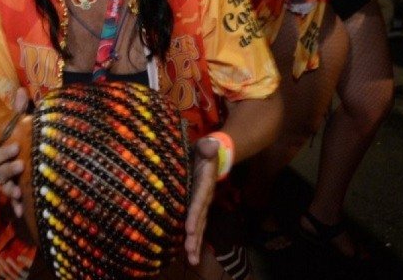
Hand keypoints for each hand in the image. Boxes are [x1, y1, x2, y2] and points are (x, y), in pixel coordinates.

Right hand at [0, 88, 29, 217]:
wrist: (7, 148)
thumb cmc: (11, 135)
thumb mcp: (15, 123)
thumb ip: (18, 110)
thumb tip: (22, 91)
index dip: (3, 152)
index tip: (16, 147)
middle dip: (8, 169)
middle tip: (21, 164)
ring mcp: (5, 179)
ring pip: (3, 186)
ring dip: (10, 190)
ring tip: (19, 191)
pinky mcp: (13, 189)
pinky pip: (12, 199)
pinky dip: (16, 206)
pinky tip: (22, 212)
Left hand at [184, 135, 219, 264]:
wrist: (214, 155)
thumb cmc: (206, 150)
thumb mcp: (206, 145)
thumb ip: (208, 146)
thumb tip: (212, 143)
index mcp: (204, 183)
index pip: (199, 200)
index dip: (195, 213)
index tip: (189, 228)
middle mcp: (204, 196)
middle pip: (201, 219)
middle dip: (195, 236)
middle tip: (191, 254)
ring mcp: (201, 202)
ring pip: (199, 225)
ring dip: (195, 242)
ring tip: (191, 260)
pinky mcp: (197, 205)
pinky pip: (195, 223)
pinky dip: (193, 237)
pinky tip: (189, 252)